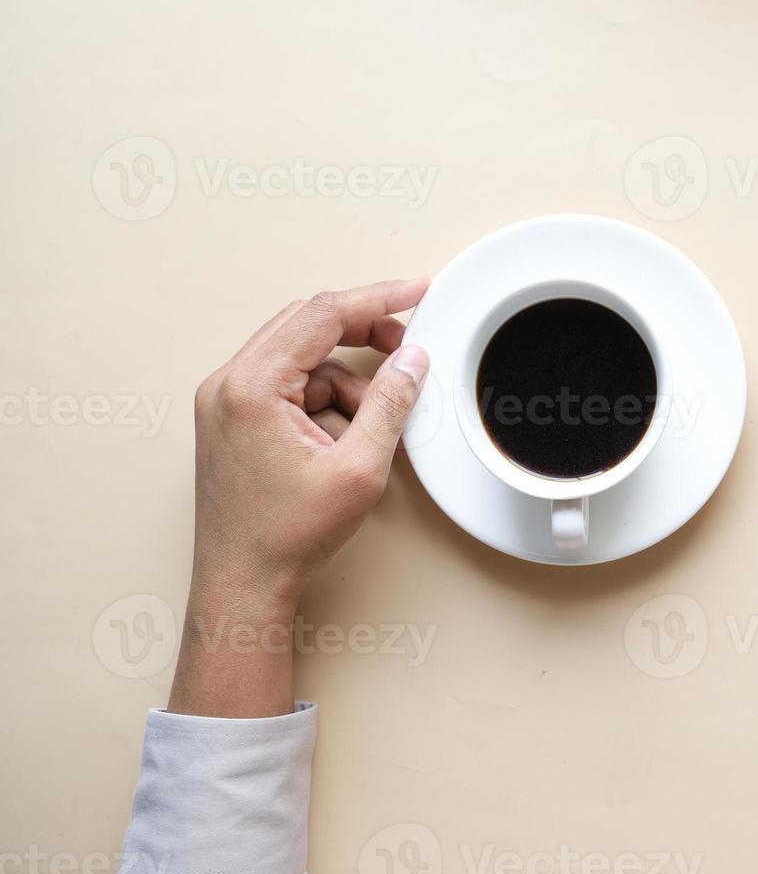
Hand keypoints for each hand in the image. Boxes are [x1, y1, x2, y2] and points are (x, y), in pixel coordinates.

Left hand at [169, 280, 429, 717]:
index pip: (323, 315)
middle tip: (407, 350)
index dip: (378, 298)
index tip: (416, 291)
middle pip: (308, 326)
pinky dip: (323, 403)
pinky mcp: (232, 419)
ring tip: (366, 432)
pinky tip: (340, 442)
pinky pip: (289, 387)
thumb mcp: (359, 468)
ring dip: (344, 382)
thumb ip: (390, 404)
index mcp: (251, 385)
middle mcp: (228, 383)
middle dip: (364, 335)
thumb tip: (411, 361)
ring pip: (302, 360)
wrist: (242, 582)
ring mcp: (225, 400)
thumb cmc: (286, 535)